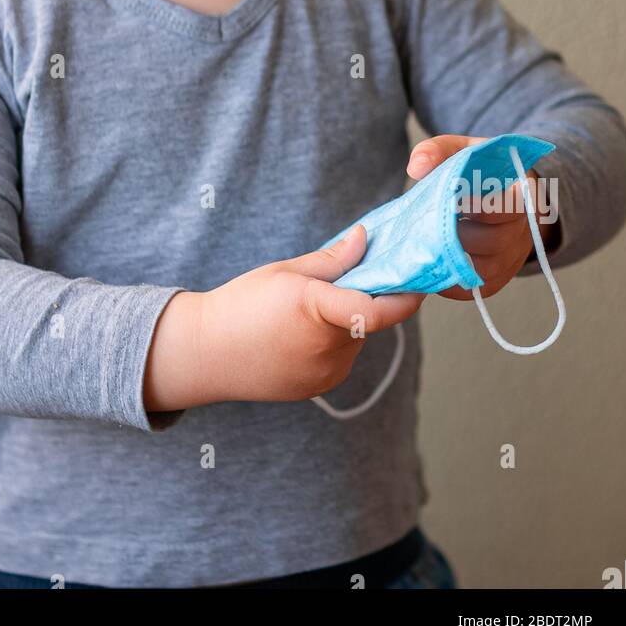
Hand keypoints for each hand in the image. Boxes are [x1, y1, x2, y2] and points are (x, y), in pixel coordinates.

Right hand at [192, 228, 425, 405]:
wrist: (206, 354)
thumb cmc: (241, 305)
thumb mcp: (285, 272)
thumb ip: (332, 259)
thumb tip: (366, 238)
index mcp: (317, 311)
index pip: (378, 311)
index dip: (406, 297)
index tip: (419, 282)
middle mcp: (327, 348)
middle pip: (368, 319)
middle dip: (363, 298)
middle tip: (338, 283)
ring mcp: (325, 373)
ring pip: (356, 339)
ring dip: (347, 322)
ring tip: (304, 313)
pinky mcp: (320, 387)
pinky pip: (342, 357)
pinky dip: (333, 342)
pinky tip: (297, 336)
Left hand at [406, 134, 555, 301]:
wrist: (501, 200)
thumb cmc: (480, 173)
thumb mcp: (463, 151)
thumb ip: (439, 150)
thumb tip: (417, 168)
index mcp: (522, 197)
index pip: (510, 207)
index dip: (481, 206)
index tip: (453, 198)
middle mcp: (522, 234)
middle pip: (493, 241)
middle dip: (457, 230)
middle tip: (431, 219)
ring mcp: (508, 262)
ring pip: (479, 268)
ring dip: (448, 254)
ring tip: (425, 237)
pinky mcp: (492, 283)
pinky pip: (468, 288)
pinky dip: (444, 278)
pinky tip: (428, 258)